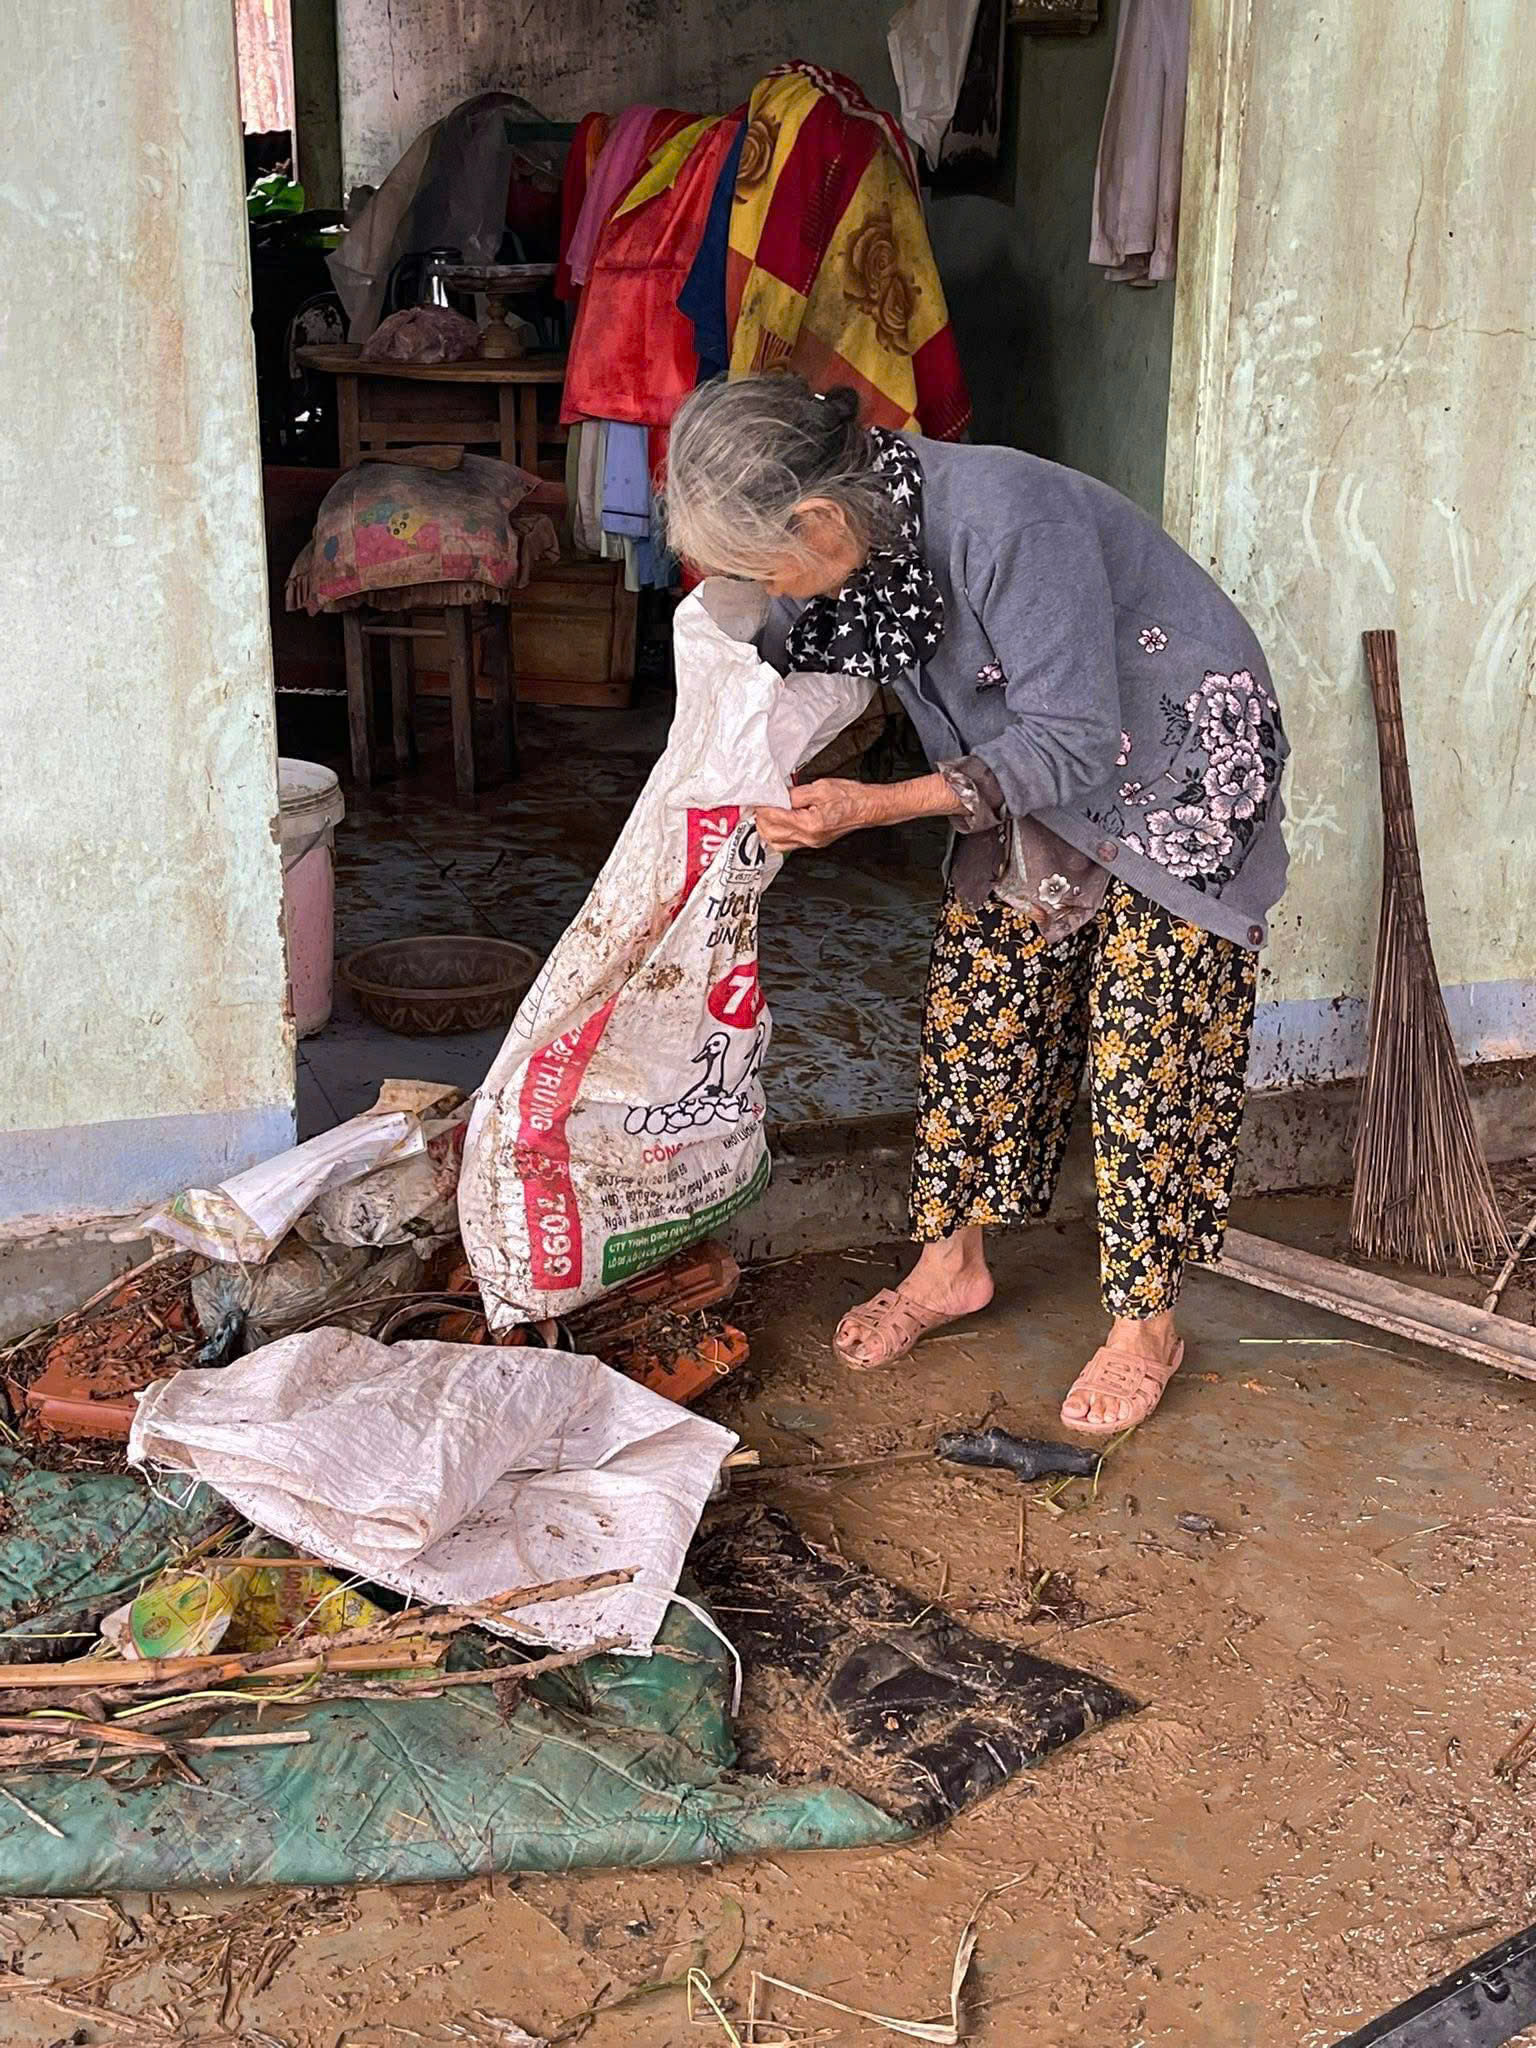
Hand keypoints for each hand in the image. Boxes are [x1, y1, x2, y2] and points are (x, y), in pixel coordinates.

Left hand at [755, 779, 878, 851]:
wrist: (868, 807)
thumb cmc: (850, 797)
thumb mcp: (820, 787)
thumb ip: (795, 794)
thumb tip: (778, 796)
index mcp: (809, 824)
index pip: (775, 818)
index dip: (763, 807)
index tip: (757, 799)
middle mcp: (809, 838)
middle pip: (772, 835)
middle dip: (761, 820)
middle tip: (758, 806)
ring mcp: (812, 843)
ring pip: (778, 844)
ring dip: (767, 830)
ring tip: (765, 815)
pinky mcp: (815, 842)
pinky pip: (789, 844)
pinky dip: (778, 834)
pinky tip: (777, 823)